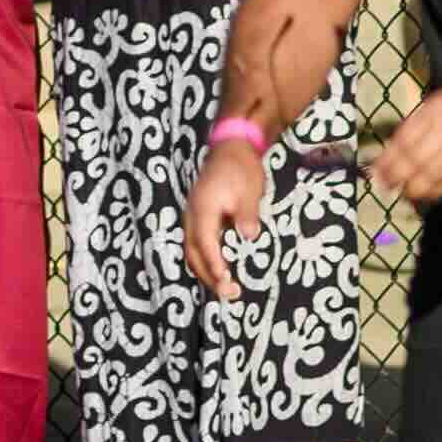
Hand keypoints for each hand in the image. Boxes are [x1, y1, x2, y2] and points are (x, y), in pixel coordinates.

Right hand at [181, 138, 270, 299]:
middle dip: (208, 276)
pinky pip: (196, 245)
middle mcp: (192, 215)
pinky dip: (205, 261)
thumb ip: (247, 214)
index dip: (213, 265)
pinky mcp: (198, 218)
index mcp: (203, 209)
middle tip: (229, 294)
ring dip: (205, 271)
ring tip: (224, 288)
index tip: (225, 283)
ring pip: (192, 251)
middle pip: (193, 253)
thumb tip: (249, 236)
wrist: (231, 147)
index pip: (204, 244)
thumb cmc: (241, 168)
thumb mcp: (249, 189)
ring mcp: (192, 217)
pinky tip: (219, 270)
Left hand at [368, 77, 441, 206]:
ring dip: (412, 188)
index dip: (387, 159)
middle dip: (395, 176)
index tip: (376, 170)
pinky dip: (434, 191)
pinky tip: (425, 193)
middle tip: (384, 186)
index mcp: (438, 110)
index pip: (405, 139)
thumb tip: (393, 148)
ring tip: (403, 192)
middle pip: (415, 160)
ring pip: (431, 176)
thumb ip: (419, 122)